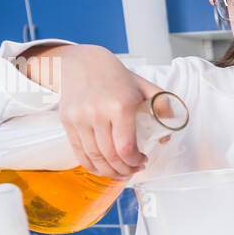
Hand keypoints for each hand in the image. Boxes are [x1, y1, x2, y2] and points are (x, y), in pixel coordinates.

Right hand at [24, 44, 168, 177]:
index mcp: (120, 106)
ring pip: (94, 157)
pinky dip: (90, 165)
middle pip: (110, 156)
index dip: (135, 162)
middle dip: (124, 170)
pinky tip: (102, 168)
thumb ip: (163, 109)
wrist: (83, 62)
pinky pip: (78, 151)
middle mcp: (97, 113)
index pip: (126, 148)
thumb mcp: (146, 88)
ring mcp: (79, 118)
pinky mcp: (67, 121)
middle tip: (133, 171)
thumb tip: (166, 138)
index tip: (143, 161)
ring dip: (109, 171)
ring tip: (120, 172)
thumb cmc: (117, 77)